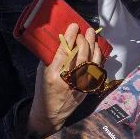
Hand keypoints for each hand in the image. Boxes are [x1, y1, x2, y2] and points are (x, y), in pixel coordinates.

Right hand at [28, 23, 98, 137]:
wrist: (51, 112)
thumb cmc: (44, 90)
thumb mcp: (41, 73)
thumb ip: (50, 58)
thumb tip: (61, 41)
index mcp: (53, 74)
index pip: (64, 51)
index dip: (70, 37)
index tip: (74, 26)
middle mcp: (68, 79)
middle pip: (81, 55)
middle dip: (85, 40)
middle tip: (86, 30)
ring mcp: (80, 84)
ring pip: (92, 62)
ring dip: (94, 46)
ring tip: (93, 36)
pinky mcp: (88, 88)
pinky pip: (96, 70)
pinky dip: (98, 58)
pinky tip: (97, 49)